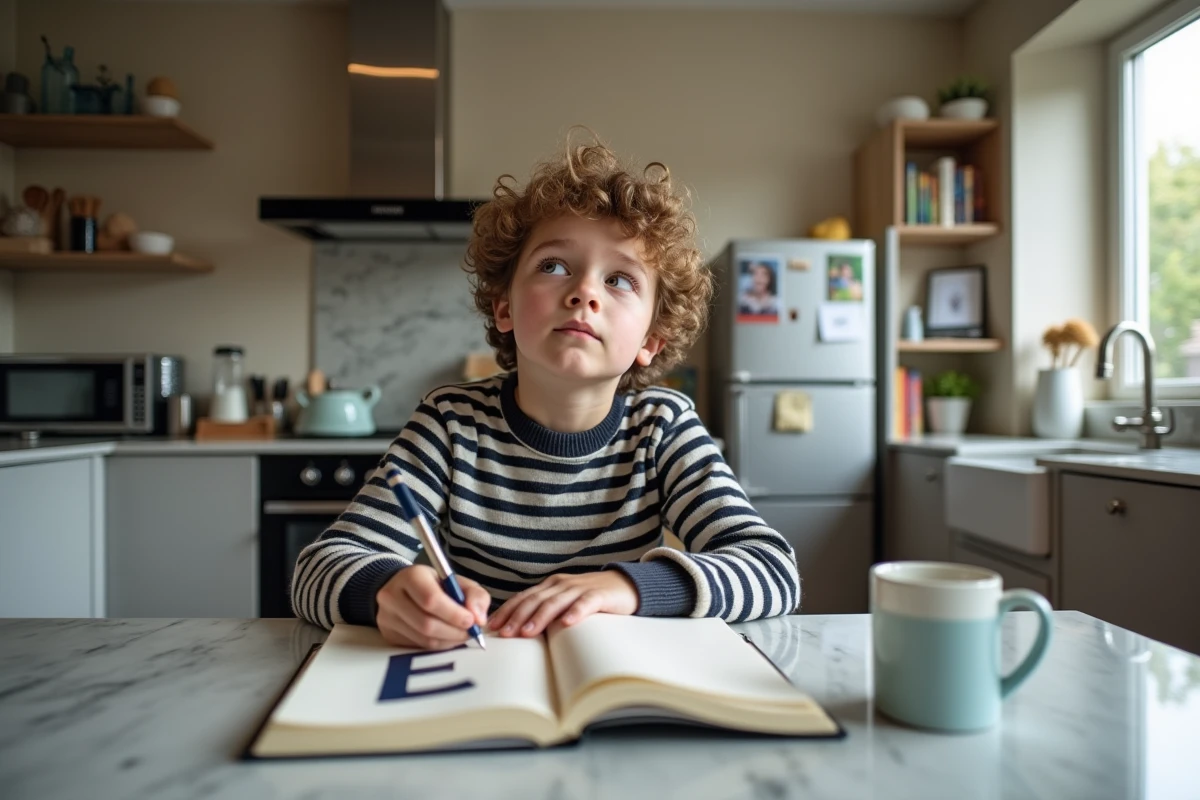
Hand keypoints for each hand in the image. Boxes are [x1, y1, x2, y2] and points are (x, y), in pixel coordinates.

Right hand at [375, 565, 490, 649]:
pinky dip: (438, 645)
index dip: (453, 614)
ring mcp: (387, 617)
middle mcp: (392, 596)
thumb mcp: (457, 582)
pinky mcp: (388, 634)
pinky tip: (447, 637)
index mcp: (410, 576)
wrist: (403, 589)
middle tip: (471, 631)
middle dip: (454, 631)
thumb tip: (478, 618)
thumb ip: (475, 595)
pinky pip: (418, 646)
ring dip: (449, 640)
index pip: (431, 600)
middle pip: (426, 623)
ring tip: (461, 634)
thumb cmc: (435, 584)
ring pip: (423, 639)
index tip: (471, 620)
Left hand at [487, 571, 638, 637]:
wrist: (625, 585)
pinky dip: (575, 612)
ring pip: (555, 602)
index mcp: (550, 586)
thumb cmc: (591, 598)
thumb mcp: (564, 602)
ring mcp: (579, 588)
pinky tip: (567, 623)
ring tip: (528, 632)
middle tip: (505, 634)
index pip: (523, 598)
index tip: (492, 626)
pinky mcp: (599, 595)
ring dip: (539, 617)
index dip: (507, 611)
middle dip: (517, 617)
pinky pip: (585, 603)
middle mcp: (561, 584)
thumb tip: (521, 633)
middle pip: (534, 600)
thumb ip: (546, 612)